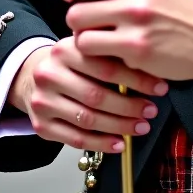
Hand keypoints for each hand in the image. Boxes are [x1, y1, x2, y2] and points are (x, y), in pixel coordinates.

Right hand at [8, 37, 168, 151]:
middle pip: (96, 96)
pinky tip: (119, 143)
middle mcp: (50, 74)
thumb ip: (111, 55)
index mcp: (65, 50)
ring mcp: (42, 101)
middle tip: (151, 110)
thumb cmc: (71, 63)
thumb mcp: (87, 49)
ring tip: (140, 126)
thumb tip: (151, 69)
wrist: (33, 76)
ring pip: (87, 119)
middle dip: (129, 106)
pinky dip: (101, 143)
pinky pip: (75, 139)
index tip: (159, 88)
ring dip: (119, 126)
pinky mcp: (41, 125)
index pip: (106, 67)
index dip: (137, 80)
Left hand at [61, 0, 192, 83]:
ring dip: (85, 44)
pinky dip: (100, 60)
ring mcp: (134, 27)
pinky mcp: (137, 52)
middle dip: (77, 23)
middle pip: (77, 11)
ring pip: (82, 37)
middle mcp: (133, 0)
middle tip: (88, 28)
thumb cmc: (183, 16)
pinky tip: (113, 58)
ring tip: (99, 46)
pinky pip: (99, 57)